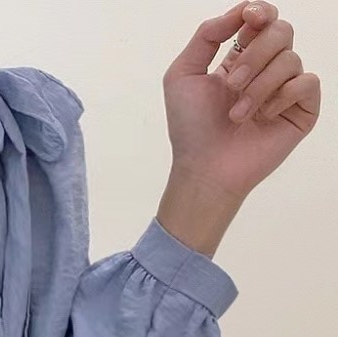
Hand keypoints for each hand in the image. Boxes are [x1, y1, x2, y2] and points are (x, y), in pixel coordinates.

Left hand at [162, 1, 320, 201]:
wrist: (204, 168)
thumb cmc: (190, 128)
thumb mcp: (182, 75)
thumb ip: (206, 36)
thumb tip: (240, 11)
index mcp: (241, 57)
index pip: (262, 19)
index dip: (260, 12)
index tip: (249, 18)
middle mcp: (266, 69)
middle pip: (281, 31)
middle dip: (255, 54)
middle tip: (231, 84)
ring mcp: (286, 89)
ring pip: (290, 58)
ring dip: (259, 85)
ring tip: (237, 114)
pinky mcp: (302, 109)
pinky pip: (306, 82)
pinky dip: (281, 97)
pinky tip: (263, 118)